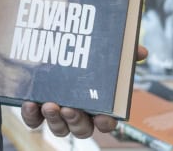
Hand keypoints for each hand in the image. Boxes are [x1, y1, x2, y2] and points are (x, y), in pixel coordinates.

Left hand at [21, 45, 147, 137]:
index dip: (106, 123)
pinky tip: (30, 103)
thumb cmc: (80, 51)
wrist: (44, 43)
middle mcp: (78, 112)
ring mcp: (56, 113)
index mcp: (97, 104)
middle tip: (69, 108)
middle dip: (76, 121)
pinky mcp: (35, 109)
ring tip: (50, 105)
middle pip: (82, 129)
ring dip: (55, 120)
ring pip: (59, 129)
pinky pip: (34, 122)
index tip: (104, 117)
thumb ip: (123, 51)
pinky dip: (32, 116)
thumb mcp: (102, 48)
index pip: (106, 122)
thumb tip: (142, 51)